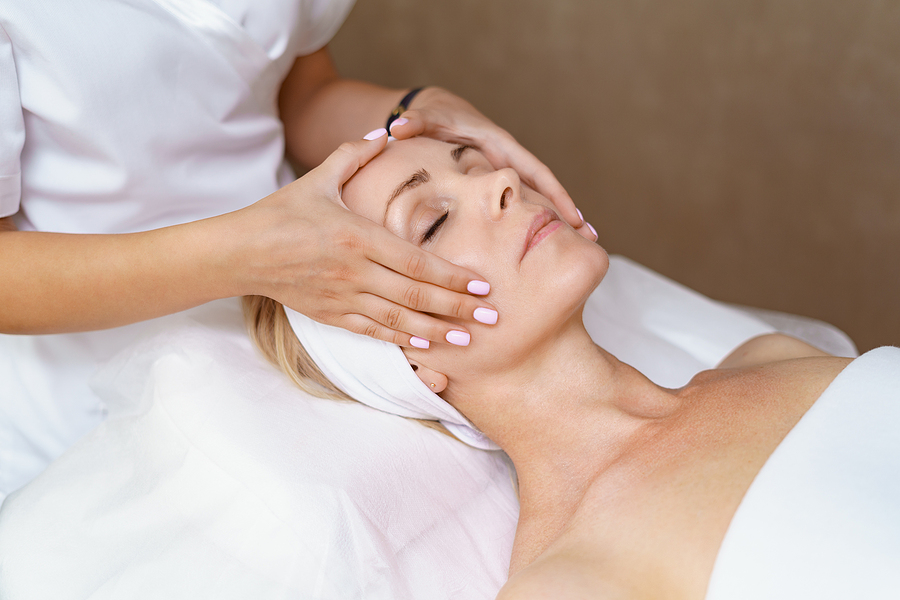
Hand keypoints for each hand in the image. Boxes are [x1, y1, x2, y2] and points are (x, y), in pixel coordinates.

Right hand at [237, 129, 496, 347]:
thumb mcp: (319, 178)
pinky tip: (425, 345)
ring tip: (467, 340)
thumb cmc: (282, 212)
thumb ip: (355, 154)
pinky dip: (401, 340)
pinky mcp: (331, 315)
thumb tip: (387, 131)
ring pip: (399, 320)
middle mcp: (355, 271)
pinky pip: (373, 332)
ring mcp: (343, 297)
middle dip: (458, 308)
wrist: (240, 251)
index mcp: (358, 236)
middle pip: (416, 295)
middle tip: (492, 318)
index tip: (481, 285)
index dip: (452, 277)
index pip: (417, 261)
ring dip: (437, 331)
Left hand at [388, 87, 596, 240]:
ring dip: (558, 220)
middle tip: (589, 239)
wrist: (438, 114)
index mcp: (500, 146)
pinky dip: (535, 221)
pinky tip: (544, 244)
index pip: (534, 172)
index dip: (555, 194)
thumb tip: (398, 128)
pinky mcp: (499, 184)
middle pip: (544, 189)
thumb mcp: (427, 120)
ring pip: (535, 199)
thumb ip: (416, 125)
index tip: (573, 217)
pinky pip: (520, 204)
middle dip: (567, 212)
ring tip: (580, 246)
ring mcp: (506, 173)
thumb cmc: (435, 117)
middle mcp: (509, 160)